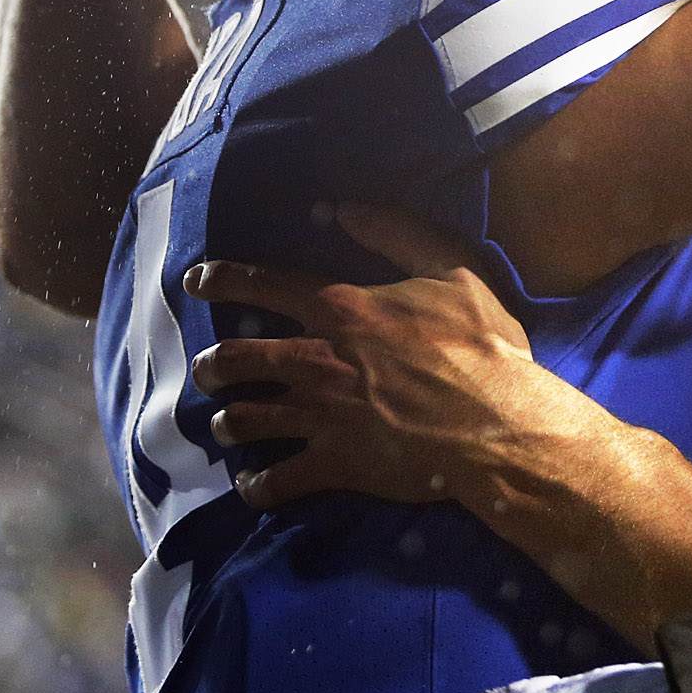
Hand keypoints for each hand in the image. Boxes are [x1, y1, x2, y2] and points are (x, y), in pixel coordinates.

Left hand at [185, 203, 616, 512]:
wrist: (497, 423)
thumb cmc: (481, 345)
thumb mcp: (451, 268)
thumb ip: (395, 232)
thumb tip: (341, 207)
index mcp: (341, 310)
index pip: (262, 285)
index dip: (221, 279)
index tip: (194, 282)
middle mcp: (316, 360)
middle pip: (236, 360)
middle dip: (213, 366)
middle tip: (209, 371)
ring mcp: (320, 415)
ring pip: (244, 419)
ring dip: (229, 422)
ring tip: (227, 425)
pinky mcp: (333, 463)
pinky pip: (275, 480)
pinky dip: (257, 485)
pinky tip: (253, 485)